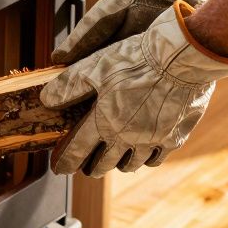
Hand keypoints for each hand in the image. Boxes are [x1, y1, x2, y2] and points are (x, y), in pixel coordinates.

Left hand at [41, 1, 227, 176]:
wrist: (181, 58)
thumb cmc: (135, 59)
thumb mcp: (93, 67)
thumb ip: (67, 86)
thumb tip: (46, 100)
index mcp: (103, 123)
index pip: (77, 152)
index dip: (65, 162)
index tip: (59, 169)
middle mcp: (126, 138)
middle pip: (102, 164)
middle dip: (91, 167)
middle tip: (86, 166)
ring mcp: (151, 141)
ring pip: (129, 164)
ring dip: (117, 164)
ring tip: (114, 159)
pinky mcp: (173, 138)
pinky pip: (155, 159)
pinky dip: (145, 159)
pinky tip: (142, 153)